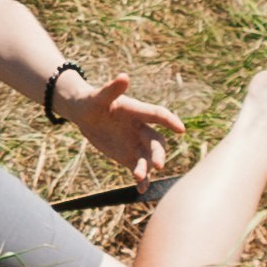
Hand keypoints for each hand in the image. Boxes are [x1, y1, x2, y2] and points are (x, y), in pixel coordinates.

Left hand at [60, 71, 185, 184]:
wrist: (85, 115)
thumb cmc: (92, 101)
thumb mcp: (98, 97)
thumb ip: (112, 89)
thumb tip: (124, 76)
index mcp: (137, 111)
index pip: (157, 115)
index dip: (169, 121)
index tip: (181, 129)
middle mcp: (141, 129)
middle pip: (156, 142)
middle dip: (158, 153)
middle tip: (158, 165)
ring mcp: (136, 144)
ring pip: (148, 158)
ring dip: (147, 168)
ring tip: (139, 176)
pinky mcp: (129, 157)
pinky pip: (140, 170)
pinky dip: (142, 180)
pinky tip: (140, 190)